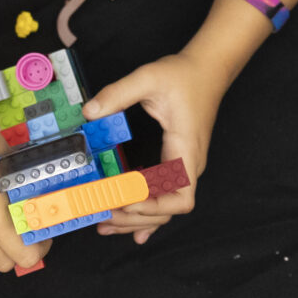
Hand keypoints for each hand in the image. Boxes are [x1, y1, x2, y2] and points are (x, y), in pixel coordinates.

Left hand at [84, 51, 223, 240]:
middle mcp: (189, 164)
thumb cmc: (185, 74)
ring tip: (106, 224)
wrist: (207, 69)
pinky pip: (165, 196)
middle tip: (102, 214)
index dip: (153, 206)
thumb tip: (89, 112)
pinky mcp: (177, 163)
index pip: (180, 197)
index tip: (125, 200)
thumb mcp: (149, 77)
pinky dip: (148, 215)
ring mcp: (184, 166)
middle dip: (135, 217)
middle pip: (168, 210)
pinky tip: (134, 228)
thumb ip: (119, 93)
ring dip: (137, 219)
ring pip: (164, 207)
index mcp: (186, 149)